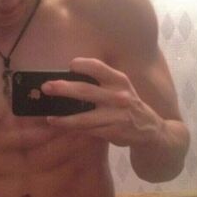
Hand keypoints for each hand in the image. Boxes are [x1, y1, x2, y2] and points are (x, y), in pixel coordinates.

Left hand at [41, 58, 163, 146]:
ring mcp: (116, 115)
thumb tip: (68, 80)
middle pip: (86, 91)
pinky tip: (62, 125)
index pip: (99, 67)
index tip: (69, 65)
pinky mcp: (113, 132)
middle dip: (63, 89)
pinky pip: (88, 130)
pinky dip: (74, 128)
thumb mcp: (120, 89)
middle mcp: (118, 96)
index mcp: (119, 80)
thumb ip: (101, 84)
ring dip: (64, 118)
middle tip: (46, 87)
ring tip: (50, 117)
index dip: (83, 64)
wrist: (150, 131)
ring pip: (84, 117)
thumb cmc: (127, 106)